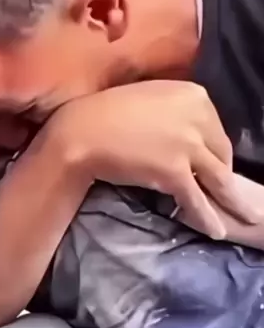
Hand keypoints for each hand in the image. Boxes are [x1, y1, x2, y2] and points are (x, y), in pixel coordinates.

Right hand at [48, 80, 259, 238]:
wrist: (82, 131)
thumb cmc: (106, 112)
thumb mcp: (152, 98)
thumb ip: (176, 111)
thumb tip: (188, 132)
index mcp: (195, 95)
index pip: (217, 130)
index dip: (215, 152)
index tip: (213, 166)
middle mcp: (198, 117)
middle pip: (223, 154)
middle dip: (226, 177)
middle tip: (231, 194)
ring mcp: (189, 145)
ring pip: (219, 179)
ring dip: (233, 203)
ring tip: (245, 217)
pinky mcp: (176, 172)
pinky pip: (197, 200)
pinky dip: (208, 218)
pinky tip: (216, 231)